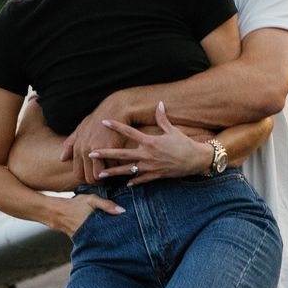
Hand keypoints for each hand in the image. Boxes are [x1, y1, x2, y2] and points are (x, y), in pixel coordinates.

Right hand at [49, 193, 124, 236]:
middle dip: (116, 236)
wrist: (55, 213)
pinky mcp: (82, 241)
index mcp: (96, 226)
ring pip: (101, 240)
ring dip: (108, 238)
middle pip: (109, 238)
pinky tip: (104, 235)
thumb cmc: (75, 204)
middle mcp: (92, 235)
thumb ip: (107, 204)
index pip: (113, 232)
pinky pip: (94, 241)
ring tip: (118, 236)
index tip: (130, 230)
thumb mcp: (91, 200)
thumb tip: (122, 211)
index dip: (122, 231)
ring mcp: (86, 239)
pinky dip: (99, 239)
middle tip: (126, 234)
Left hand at [60, 96, 128, 184]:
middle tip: (105, 179)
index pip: (78, 174)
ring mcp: (97, 150)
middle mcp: (85, 150)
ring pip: (100, 175)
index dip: (86, 179)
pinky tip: (119, 164)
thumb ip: (70, 144)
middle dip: (97, 181)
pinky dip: (116, 168)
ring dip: (106, 176)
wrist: (114, 109)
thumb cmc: (97, 120)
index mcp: (77, 148)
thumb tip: (62, 159)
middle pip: (89, 177)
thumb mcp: (80, 129)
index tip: (94, 178)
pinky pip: (113, 166)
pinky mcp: (111, 149)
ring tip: (112, 174)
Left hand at [88, 102, 213, 184]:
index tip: (103, 122)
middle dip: (106, 154)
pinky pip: (141, 180)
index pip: (129, 132)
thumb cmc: (185, 143)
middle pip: (122, 154)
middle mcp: (148, 155)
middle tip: (91, 154)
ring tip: (100, 174)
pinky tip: (123, 184)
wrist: (197, 160)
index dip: (116, 126)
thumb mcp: (173, 130)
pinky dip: (132, 182)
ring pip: (128, 170)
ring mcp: (151, 167)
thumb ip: (162, 118)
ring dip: (113, 172)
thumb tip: (160, 103)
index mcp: (150, 141)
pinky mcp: (156, 176)